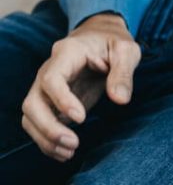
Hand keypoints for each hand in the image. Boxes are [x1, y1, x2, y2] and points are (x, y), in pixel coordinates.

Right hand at [21, 12, 139, 161]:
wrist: (100, 36)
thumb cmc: (113, 41)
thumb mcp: (126, 49)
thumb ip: (123, 72)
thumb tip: (121, 100)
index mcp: (67, 52)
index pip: (51, 78)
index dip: (61, 100)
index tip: (81, 118)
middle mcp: (48, 69)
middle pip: (32, 102)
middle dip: (48, 127)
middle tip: (73, 143)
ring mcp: (45, 87)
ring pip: (30, 116)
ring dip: (45, 138)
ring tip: (69, 152)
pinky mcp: (49, 101)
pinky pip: (38, 123)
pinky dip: (47, 140)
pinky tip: (64, 151)